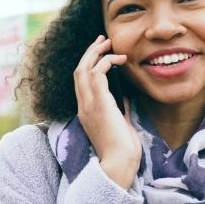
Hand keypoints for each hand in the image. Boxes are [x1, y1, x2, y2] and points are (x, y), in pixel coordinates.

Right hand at [73, 35, 140, 188]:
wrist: (119, 163)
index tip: (102, 53)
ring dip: (96, 52)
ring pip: (83, 68)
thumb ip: (119, 110)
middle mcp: (83, 106)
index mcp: (86, 111)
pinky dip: (107, 61)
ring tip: (109, 43)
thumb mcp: (120, 125)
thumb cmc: (122, 150)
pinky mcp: (98, 103)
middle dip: (90, 52)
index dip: (89, 64)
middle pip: (78, 71)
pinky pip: (97, 73)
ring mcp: (88, 104)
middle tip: (103, 40)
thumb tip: (126, 98)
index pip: (81, 82)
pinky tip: (120, 60)